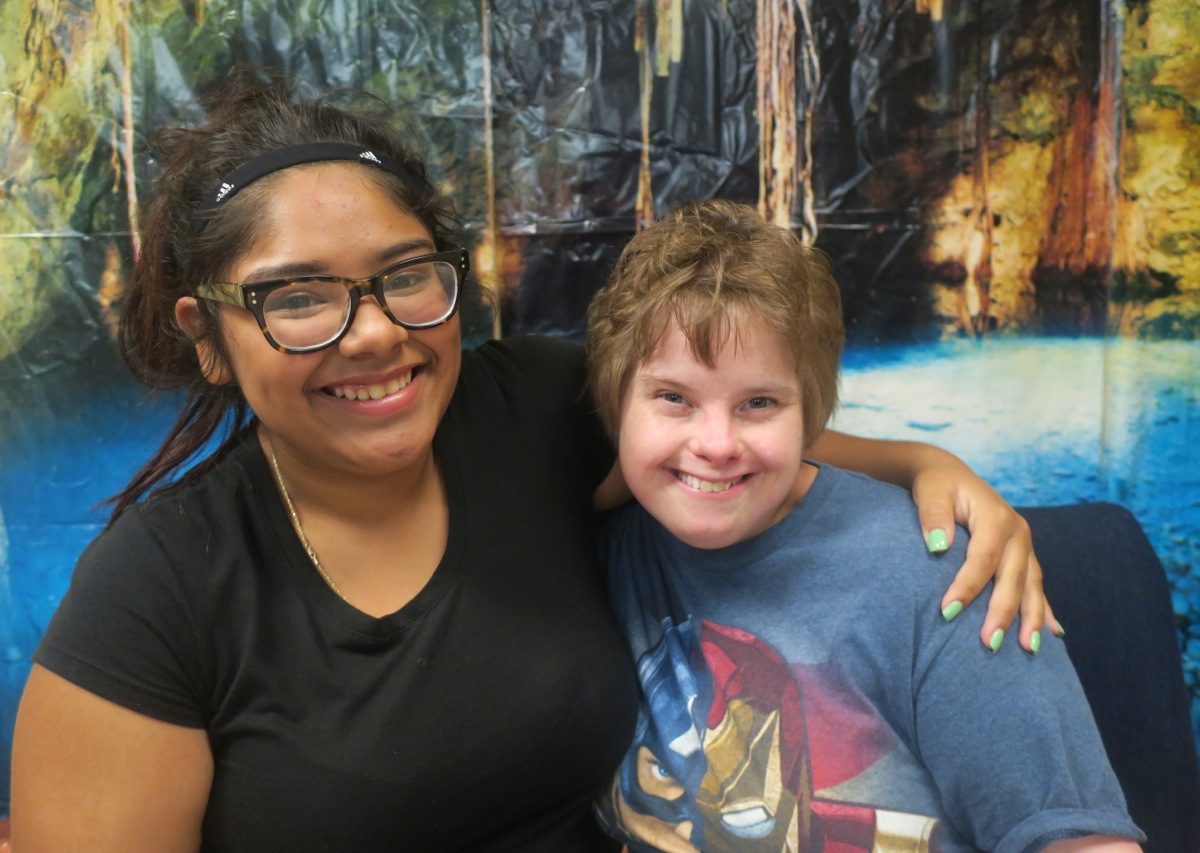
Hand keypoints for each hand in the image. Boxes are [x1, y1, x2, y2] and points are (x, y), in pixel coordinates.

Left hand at [913, 463, 1059, 651]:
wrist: (950, 475)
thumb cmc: (937, 486)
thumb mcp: (931, 492)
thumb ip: (934, 515)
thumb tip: (938, 545)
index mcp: (996, 516)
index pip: (983, 557)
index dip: (967, 585)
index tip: (947, 611)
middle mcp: (1018, 532)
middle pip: (1013, 577)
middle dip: (1002, 612)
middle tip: (989, 643)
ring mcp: (1025, 545)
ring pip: (1032, 586)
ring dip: (1031, 618)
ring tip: (1028, 649)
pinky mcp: (1024, 555)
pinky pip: (1037, 586)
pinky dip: (1044, 609)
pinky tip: (1053, 634)